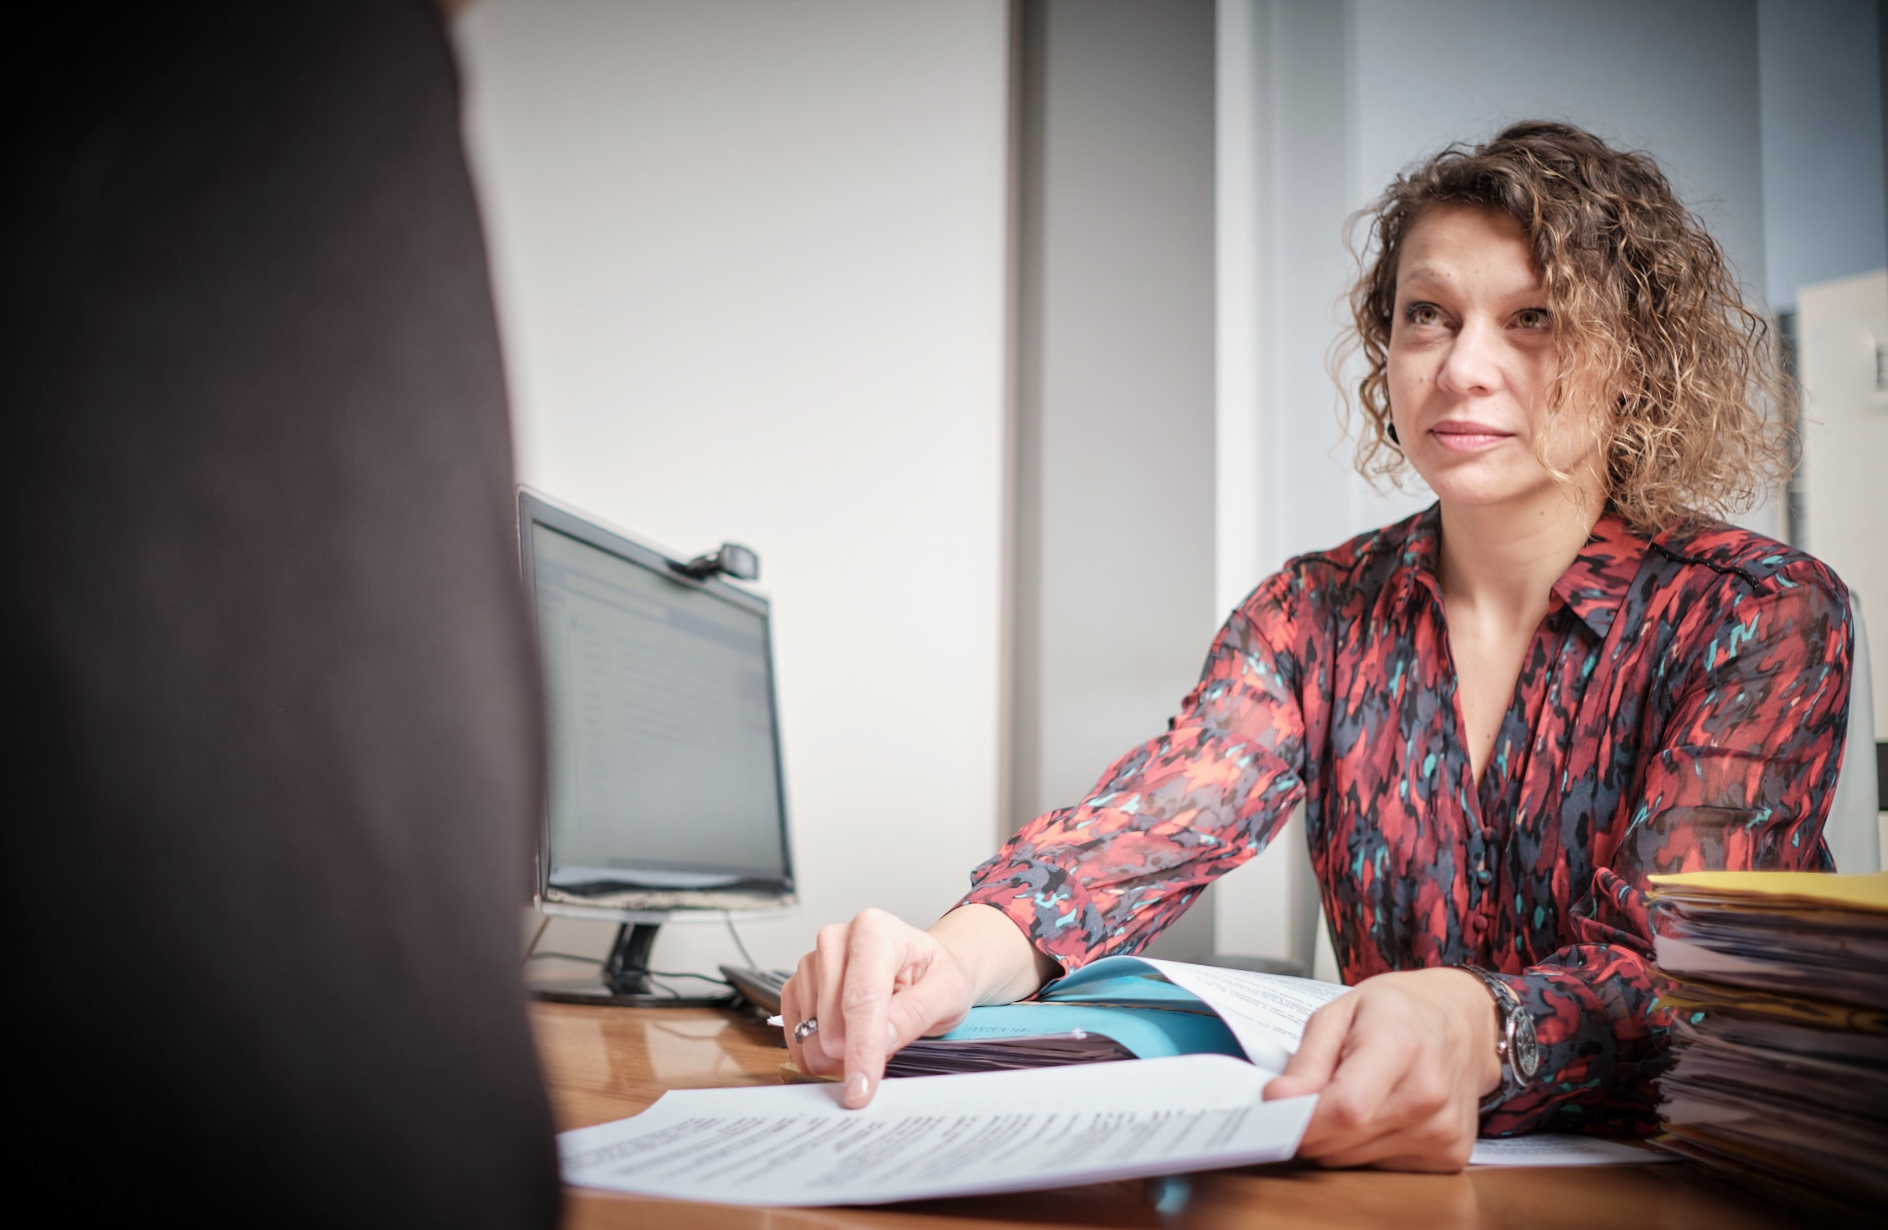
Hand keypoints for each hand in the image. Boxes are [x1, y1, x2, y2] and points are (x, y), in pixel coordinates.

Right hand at [779, 904, 1056, 1108]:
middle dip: (853, 1054)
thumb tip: (881, 1039)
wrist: (923, 967)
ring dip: (837, 1055)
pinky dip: (818, 1052)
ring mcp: (811, 962)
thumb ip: (915, 1013)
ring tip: (870, 1039)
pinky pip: (795, 1035)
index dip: (861, 1049)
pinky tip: (845, 1042)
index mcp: (874, 931)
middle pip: (831, 1022)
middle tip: (885, 1053)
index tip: (861, 1089)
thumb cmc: (934, 975)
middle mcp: (835, 940)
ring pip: (810, 1034)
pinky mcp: (797, 986)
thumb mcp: (947, 992)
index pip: (861, 1000)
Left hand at [1263, 968, 1500, 1170]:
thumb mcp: (1341, 1012)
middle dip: (1310, 1126)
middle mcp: (1429, 1093)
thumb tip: (1277, 1100)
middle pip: (1344, 1139)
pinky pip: (1381, 1167)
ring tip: (1350, 1097)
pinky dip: (1365, 1146)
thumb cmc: (1400, 1011)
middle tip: (1310, 1096)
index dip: (1301, 1118)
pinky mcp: (1450, 1154)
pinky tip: (1379, 1113)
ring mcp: (1444, 1129)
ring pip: (1355, 1160)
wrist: (1465, 1022)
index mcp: (1400, 1045)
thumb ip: (1306, 1059)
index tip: (1275, 1109)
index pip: (1345, 1109)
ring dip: (1337, 1138)